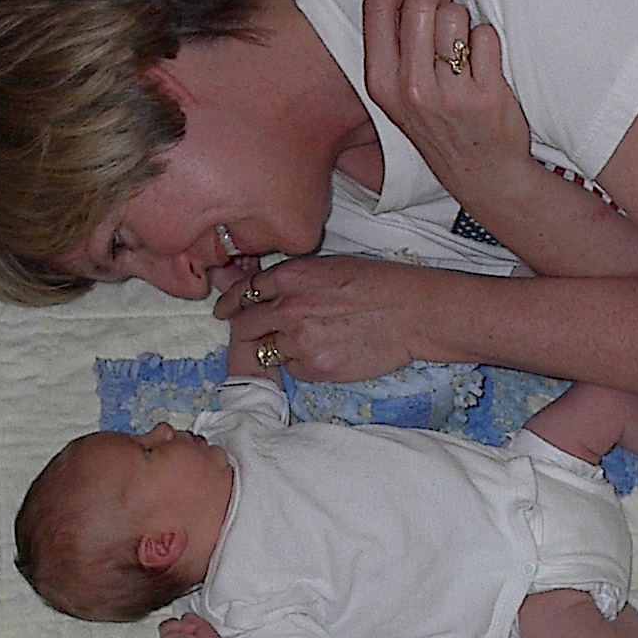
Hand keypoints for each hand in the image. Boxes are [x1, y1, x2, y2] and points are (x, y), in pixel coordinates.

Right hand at [159, 613, 230, 637]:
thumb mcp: (198, 625)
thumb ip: (187, 619)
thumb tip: (182, 617)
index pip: (164, 626)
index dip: (177, 623)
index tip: (193, 627)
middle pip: (162, 628)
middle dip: (181, 625)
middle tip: (194, 631)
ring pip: (166, 636)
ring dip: (185, 635)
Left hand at [214, 255, 432, 382]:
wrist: (412, 312)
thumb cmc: (380, 285)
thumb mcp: (330, 267)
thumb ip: (293, 279)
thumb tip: (260, 289)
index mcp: (291, 277)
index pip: (244, 292)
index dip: (231, 304)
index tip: (225, 311)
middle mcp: (288, 308)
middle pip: (244, 327)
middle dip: (243, 333)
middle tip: (251, 338)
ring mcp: (299, 340)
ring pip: (268, 351)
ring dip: (279, 349)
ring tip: (311, 341)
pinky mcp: (315, 367)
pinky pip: (293, 370)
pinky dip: (301, 365)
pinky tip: (328, 351)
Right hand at [362, 0, 535, 209]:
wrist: (482, 175)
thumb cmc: (441, 128)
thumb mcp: (399, 94)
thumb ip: (391, 46)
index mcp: (382, 84)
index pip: (379, 9)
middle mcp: (410, 89)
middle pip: (422, 3)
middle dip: (440, 1)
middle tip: (449, 25)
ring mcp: (448, 93)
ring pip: (456, 15)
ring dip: (465, 23)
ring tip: (466, 53)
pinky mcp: (485, 94)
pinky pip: (487, 35)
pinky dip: (490, 43)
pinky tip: (486, 68)